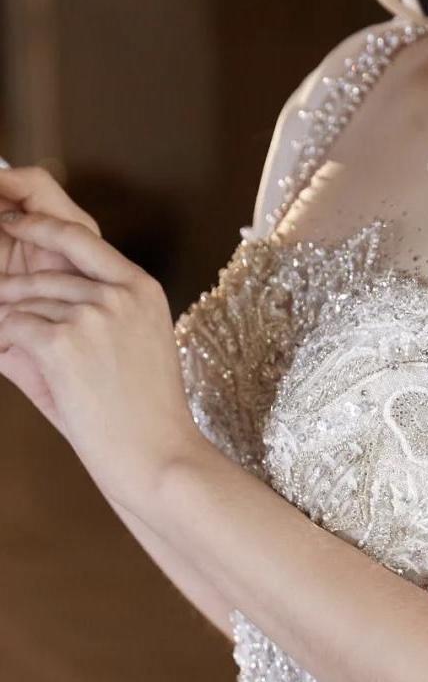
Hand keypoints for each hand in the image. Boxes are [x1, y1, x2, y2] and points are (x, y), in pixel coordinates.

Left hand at [0, 206, 206, 516]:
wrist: (158, 459)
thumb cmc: (145, 418)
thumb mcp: (132, 350)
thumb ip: (88, 314)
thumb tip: (24, 299)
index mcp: (143, 290)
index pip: (80, 238)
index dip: (39, 226)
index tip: (14, 222)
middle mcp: (120, 294)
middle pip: (43, 277)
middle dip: (13, 296)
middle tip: (6, 319)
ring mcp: (92, 315)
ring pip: (23, 304)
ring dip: (11, 329)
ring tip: (22, 356)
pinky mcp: (62, 342)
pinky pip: (12, 329)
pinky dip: (5, 346)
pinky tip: (15, 363)